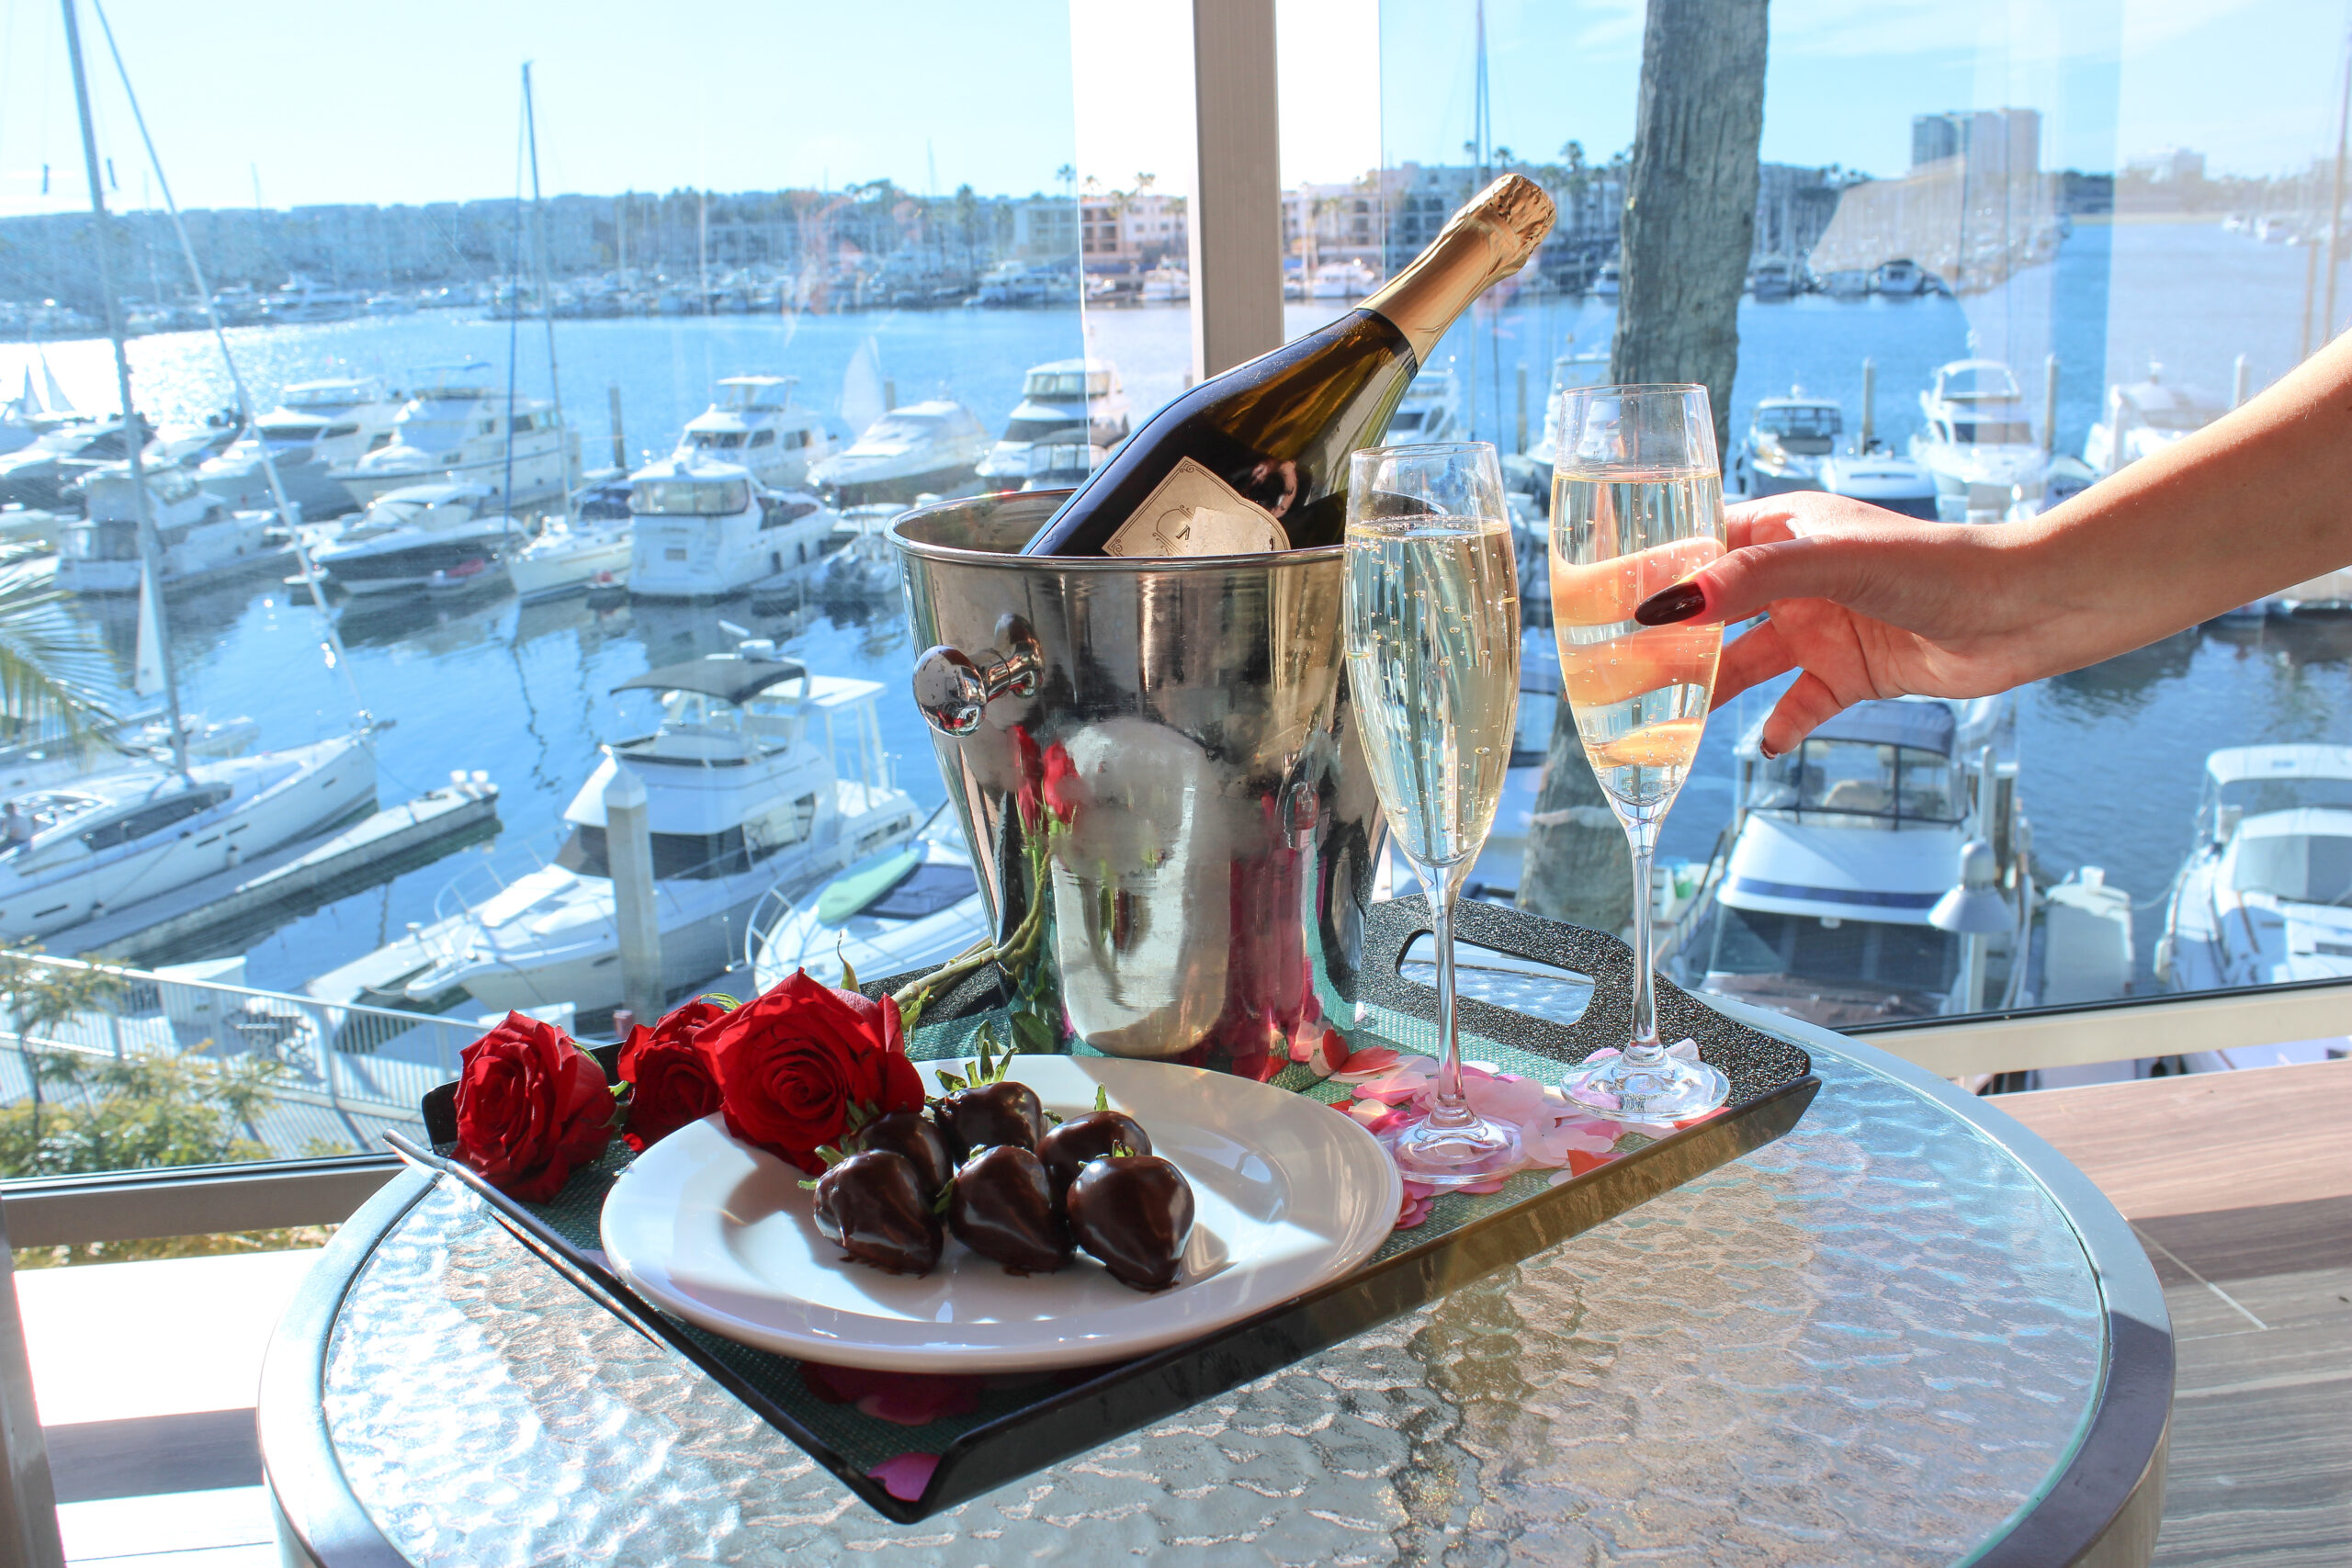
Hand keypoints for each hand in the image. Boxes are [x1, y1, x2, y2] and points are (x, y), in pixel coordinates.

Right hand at [1639, 494, 2069, 755]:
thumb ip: (1746, 581)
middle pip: (1710, 612)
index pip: (1697, 545)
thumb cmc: (1936, 564)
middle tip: (1617, 673)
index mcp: (1783, 531)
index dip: (1651, 573)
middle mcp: (1795, 578)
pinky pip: (1799, 704)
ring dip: (1708, 690)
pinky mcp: (1851, 672)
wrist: (2022, 610)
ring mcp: (1821, 626)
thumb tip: (1668, 605)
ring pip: (1744, 663)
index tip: (1602, 603)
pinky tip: (1761, 744)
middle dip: (1667, 642)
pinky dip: (1778, 725)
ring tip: (1663, 720)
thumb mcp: (1829, 561)